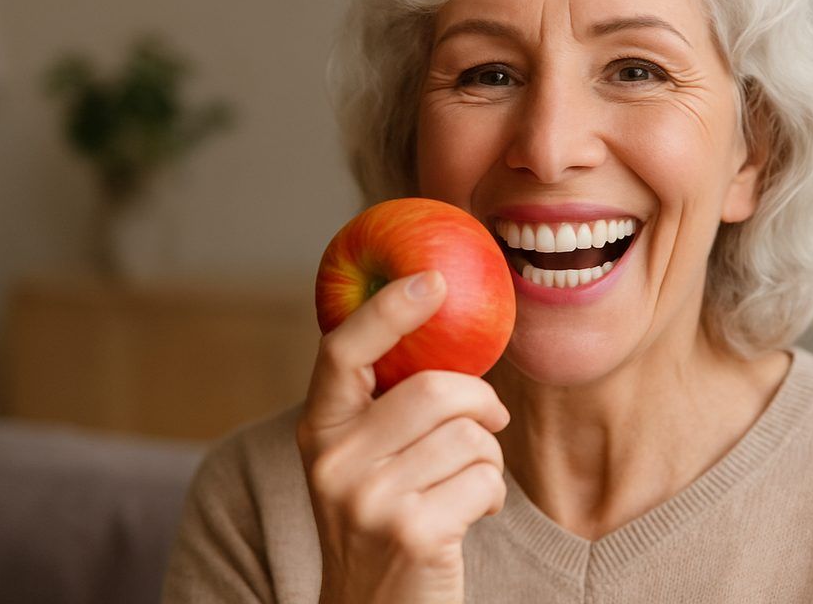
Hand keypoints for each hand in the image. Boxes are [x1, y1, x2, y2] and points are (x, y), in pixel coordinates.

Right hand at [295, 270, 509, 603]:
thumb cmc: (383, 522)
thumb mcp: (362, 462)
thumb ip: (383, 406)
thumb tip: (439, 321)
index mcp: (319, 431)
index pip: (342, 350)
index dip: (388, 309)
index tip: (432, 279)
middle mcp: (333, 463)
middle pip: (432, 390)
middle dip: (479, 402)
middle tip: (490, 420)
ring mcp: (369, 501)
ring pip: (468, 435)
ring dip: (487, 457)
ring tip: (468, 484)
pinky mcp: (412, 534)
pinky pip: (485, 479)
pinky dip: (492, 495)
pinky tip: (471, 516)